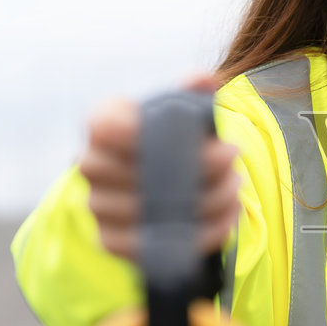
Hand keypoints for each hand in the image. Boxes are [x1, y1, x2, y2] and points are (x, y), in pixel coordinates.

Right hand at [79, 73, 241, 260]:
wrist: (158, 182)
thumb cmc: (171, 139)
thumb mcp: (181, 110)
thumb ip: (192, 91)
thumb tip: (204, 80)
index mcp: (102, 123)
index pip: (108, 126)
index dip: (146, 132)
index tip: (198, 137)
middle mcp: (90, 164)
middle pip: (138, 171)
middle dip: (197, 169)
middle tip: (233, 160)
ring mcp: (96, 205)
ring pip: (150, 211)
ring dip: (205, 202)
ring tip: (236, 187)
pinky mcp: (110, 240)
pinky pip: (152, 245)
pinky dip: (197, 235)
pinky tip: (227, 218)